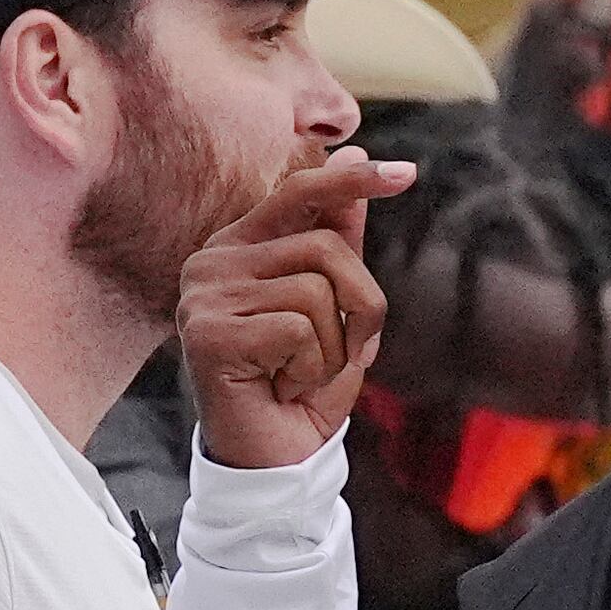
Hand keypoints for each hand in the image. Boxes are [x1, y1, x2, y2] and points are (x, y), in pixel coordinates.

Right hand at [179, 149, 410, 470]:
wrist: (274, 459)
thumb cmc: (301, 383)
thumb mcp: (335, 307)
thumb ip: (337, 237)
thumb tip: (350, 149)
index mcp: (241, 246)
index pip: (300, 192)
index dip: (352, 181)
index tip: (406, 173)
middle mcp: (213, 262)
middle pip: (326, 248)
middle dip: (359, 308)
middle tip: (336, 354)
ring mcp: (204, 296)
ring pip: (317, 292)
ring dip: (332, 348)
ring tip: (300, 374)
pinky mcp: (207, 333)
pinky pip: (298, 330)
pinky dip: (310, 368)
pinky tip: (281, 386)